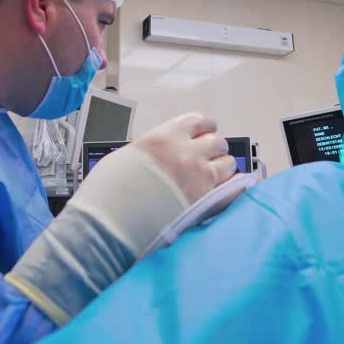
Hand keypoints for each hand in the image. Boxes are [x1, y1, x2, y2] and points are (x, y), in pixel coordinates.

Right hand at [5, 112, 235, 325]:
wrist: (114, 222)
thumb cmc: (111, 193)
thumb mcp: (125, 159)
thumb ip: (149, 153)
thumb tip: (155, 156)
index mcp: (163, 137)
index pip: (197, 121)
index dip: (203, 129)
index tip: (203, 134)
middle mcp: (186, 152)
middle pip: (217, 141)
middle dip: (214, 149)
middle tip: (208, 160)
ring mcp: (199, 175)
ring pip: (228, 162)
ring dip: (223, 168)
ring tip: (215, 178)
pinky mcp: (207, 200)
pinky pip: (232, 187)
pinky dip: (230, 188)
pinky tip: (223, 193)